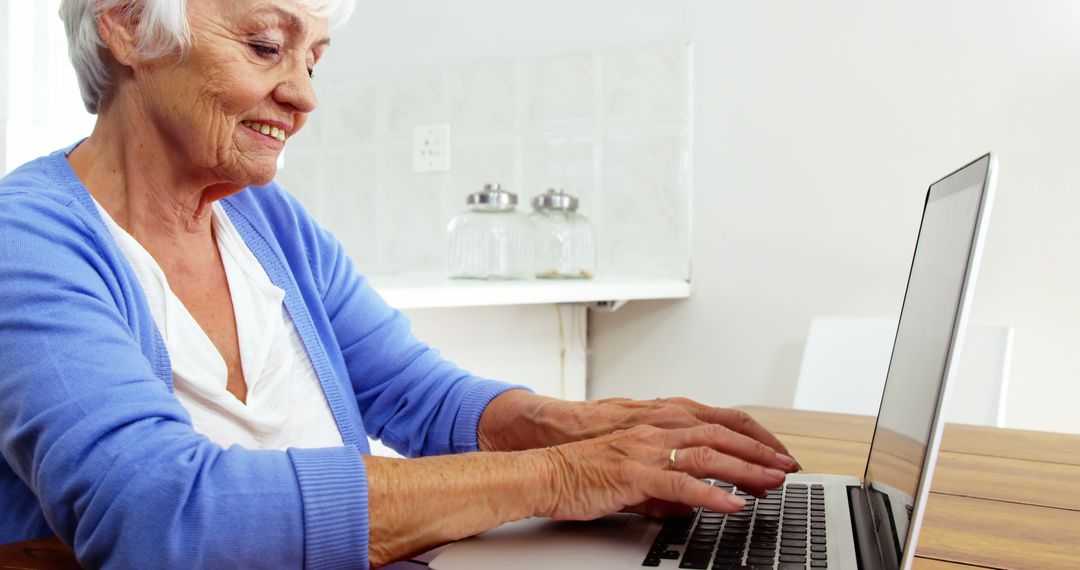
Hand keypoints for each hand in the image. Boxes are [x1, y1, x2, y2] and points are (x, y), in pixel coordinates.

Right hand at [539, 423, 792, 520]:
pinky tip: (732, 505)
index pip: (720, 422)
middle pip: (722, 434)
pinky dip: (711, 495)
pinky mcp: (634, 474)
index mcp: (660, 425)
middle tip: (788, 469)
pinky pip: (680, 484)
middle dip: (760, 452)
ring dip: (746, 469)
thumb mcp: (635, 473)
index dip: (754, 437)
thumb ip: (666, 485)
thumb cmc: (583, 470)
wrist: (544, 471)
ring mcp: (647, 450)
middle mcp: (658, 430)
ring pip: (708, 454)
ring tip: (772, 484)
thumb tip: (690, 504)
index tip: (777, 455)